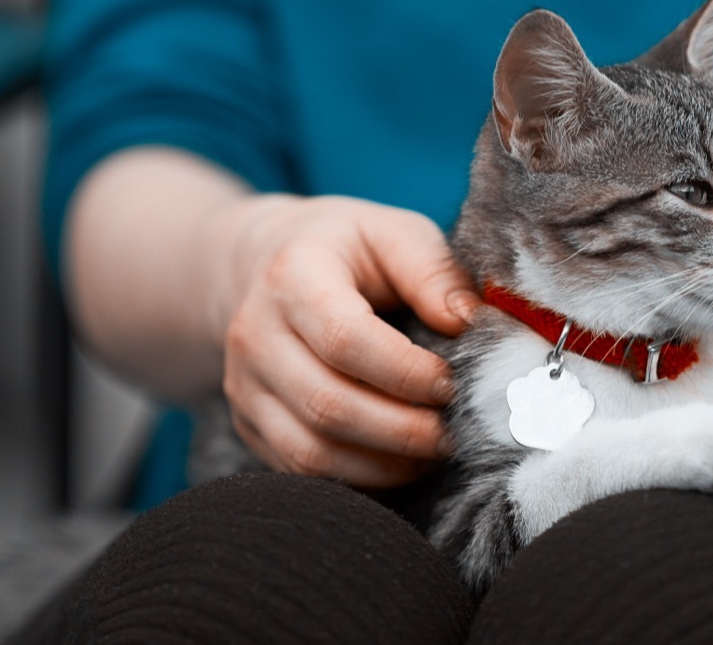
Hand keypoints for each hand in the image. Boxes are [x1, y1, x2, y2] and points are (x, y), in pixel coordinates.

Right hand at [217, 195, 479, 486]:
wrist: (264, 264)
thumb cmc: (347, 250)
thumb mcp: (393, 233)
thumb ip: (433, 271)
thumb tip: (468, 322)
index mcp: (293, 276)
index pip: (344, 339)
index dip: (405, 372)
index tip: (450, 384)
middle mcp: (255, 333)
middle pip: (327, 404)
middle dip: (402, 430)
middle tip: (453, 433)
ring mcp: (244, 384)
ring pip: (310, 450)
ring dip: (382, 465)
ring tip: (432, 453)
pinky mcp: (248, 422)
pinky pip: (299, 471)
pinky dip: (356, 479)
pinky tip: (398, 465)